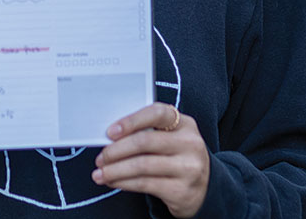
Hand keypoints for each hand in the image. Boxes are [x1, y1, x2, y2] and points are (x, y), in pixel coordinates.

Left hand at [91, 102, 209, 217]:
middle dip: (116, 150)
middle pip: (145, 141)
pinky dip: (124, 182)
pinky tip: (113, 182)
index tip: (110, 131)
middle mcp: (190, 143)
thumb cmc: (177, 156)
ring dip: (115, 170)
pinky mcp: (182, 190)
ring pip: (142, 165)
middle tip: (101, 157)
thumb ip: (148, 131)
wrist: (205, 188)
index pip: (157, 113)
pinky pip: (145, 184)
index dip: (131, 121)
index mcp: (185, 123)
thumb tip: (111, 136)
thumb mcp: (170, 138)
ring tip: (100, 173)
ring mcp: (188, 168)